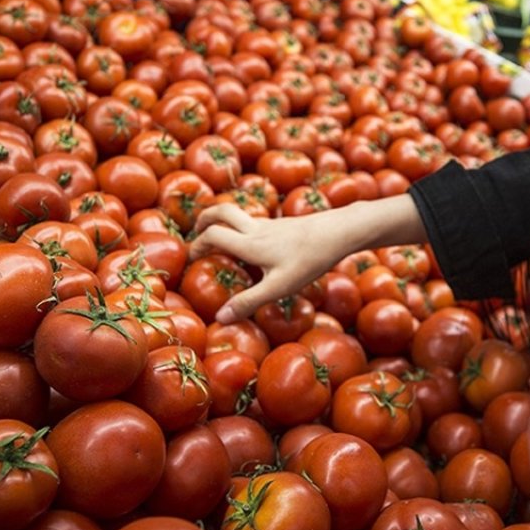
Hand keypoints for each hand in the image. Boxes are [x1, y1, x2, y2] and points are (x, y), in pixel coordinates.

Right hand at [188, 195, 427, 322]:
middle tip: (197, 233)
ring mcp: (271, 224)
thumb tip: (221, 319)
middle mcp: (256, 228)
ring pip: (240, 215)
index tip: (190, 258)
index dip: (196, 245)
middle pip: (222, 210)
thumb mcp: (279, 287)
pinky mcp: (285, 225)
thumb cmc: (309, 260)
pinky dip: (245, 229)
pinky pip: (257, 222)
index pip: (212, 235)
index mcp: (249, 243)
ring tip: (222, 240)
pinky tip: (255, 247)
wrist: (339, 232)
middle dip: (205, 218)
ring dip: (225, 222)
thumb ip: (249, 302)